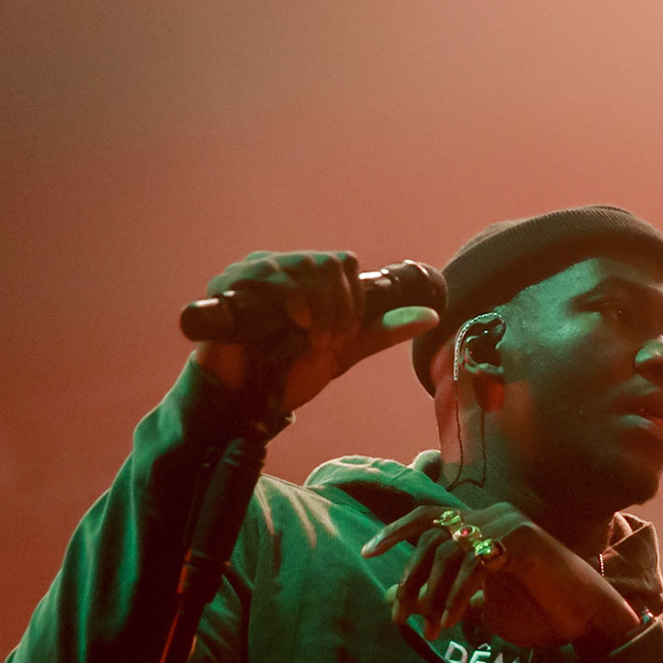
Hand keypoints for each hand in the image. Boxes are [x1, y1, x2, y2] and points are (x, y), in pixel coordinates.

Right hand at [191, 250, 438, 413]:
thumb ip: (383, 331)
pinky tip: (298, 325)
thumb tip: (433, 315)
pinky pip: (271, 273)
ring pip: (307, 265)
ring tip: (312, 340)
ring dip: (322, 309)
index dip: (353, 300)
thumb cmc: (289, 372)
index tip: (343, 336)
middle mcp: (280, 267)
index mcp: (306, 277)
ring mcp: (254, 271)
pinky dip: (295, 300)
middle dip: (341, 308)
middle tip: (329, 342)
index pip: (344, 263)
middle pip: (330, 262)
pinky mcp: (230, 284)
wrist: (246, 400)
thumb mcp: (343, 350)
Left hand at [361, 504, 642, 649]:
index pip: (429, 516)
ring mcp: (508, 523)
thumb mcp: (477, 605)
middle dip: (410, 579)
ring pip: (449, 552)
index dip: (396, 531)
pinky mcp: (521, 538)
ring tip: (430, 628)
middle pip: (432, 538)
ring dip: (433, 595)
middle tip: (400, 615)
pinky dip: (456, 595)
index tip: (368, 553)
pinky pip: (474, 564)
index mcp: (483, 524)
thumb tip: (391, 596)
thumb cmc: (536, 612)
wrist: (584, 618)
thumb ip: (440, 595)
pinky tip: (449, 620)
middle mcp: (492, 516)